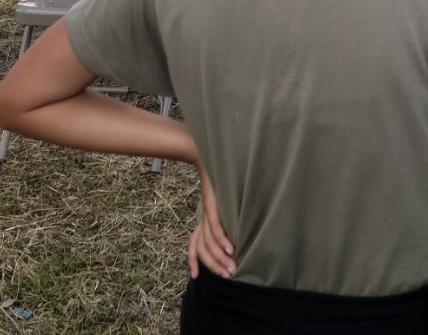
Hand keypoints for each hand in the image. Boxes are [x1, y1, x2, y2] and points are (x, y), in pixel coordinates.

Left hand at [187, 163, 236, 279]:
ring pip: (209, 241)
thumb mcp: (221, 199)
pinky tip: (231, 248)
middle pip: (202, 248)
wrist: (207, 153)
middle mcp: (202, 217)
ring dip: (221, 257)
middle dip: (214, 265)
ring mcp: (207, 211)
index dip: (193, 260)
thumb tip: (234, 228)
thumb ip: (224, 213)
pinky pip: (216, 226)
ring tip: (232, 268)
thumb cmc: (218, 177)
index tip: (195, 276)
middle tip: (228, 276)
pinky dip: (222, 239)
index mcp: (202, 218)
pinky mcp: (212, 204)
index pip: (194, 243)